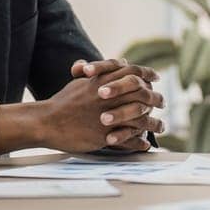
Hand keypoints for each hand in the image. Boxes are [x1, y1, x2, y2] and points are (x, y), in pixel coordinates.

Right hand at [32, 60, 163, 152]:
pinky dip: (138, 142)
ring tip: (161, 127)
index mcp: (103, 82)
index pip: (132, 72)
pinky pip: (127, 139)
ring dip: (153, 124)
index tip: (156, 76)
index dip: (147, 74)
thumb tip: (115, 64)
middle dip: (155, 98)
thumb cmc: (62, 102)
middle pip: (141, 94)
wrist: (47, 121)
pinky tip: (145, 144)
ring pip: (139, 119)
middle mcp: (108, 97)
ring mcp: (107, 116)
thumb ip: (99, 74)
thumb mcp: (80, 82)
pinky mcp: (104, 135)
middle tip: (162, 102)